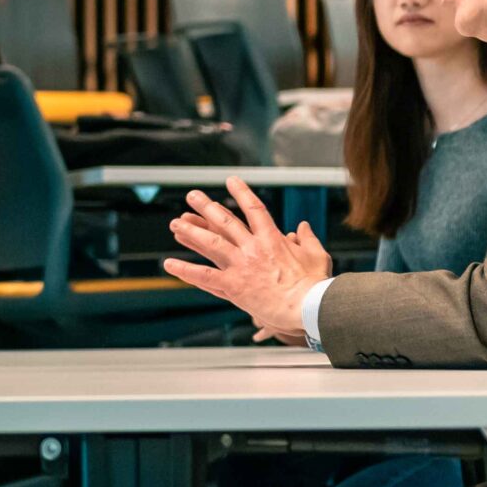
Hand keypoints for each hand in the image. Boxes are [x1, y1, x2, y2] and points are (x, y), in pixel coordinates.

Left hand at [162, 177, 332, 344]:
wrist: (308, 306)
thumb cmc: (315, 284)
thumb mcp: (317, 255)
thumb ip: (307, 238)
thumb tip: (302, 226)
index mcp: (273, 238)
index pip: (254, 208)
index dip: (241, 193)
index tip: (231, 180)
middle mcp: (253, 248)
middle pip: (225, 221)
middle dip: (206, 207)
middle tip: (192, 196)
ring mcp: (241, 266)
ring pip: (210, 243)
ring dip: (191, 232)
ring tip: (175, 223)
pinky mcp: (234, 286)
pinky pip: (204, 277)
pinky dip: (186, 270)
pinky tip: (169, 263)